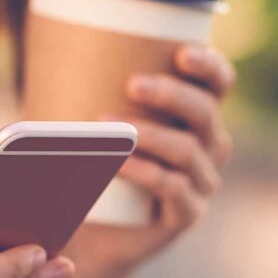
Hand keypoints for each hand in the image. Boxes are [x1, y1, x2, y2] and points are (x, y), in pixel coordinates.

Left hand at [86, 43, 234, 268]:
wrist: (88, 229)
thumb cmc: (90, 163)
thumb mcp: (93, 120)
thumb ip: (92, 89)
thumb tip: (57, 48)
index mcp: (195, 114)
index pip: (219, 83)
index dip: (209, 66)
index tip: (180, 53)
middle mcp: (208, 146)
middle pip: (206, 112)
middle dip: (172, 95)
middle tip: (132, 85)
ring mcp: (200, 183)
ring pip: (188, 150)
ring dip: (150, 135)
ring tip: (108, 128)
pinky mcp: (186, 214)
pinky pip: (175, 189)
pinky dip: (146, 172)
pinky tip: (118, 164)